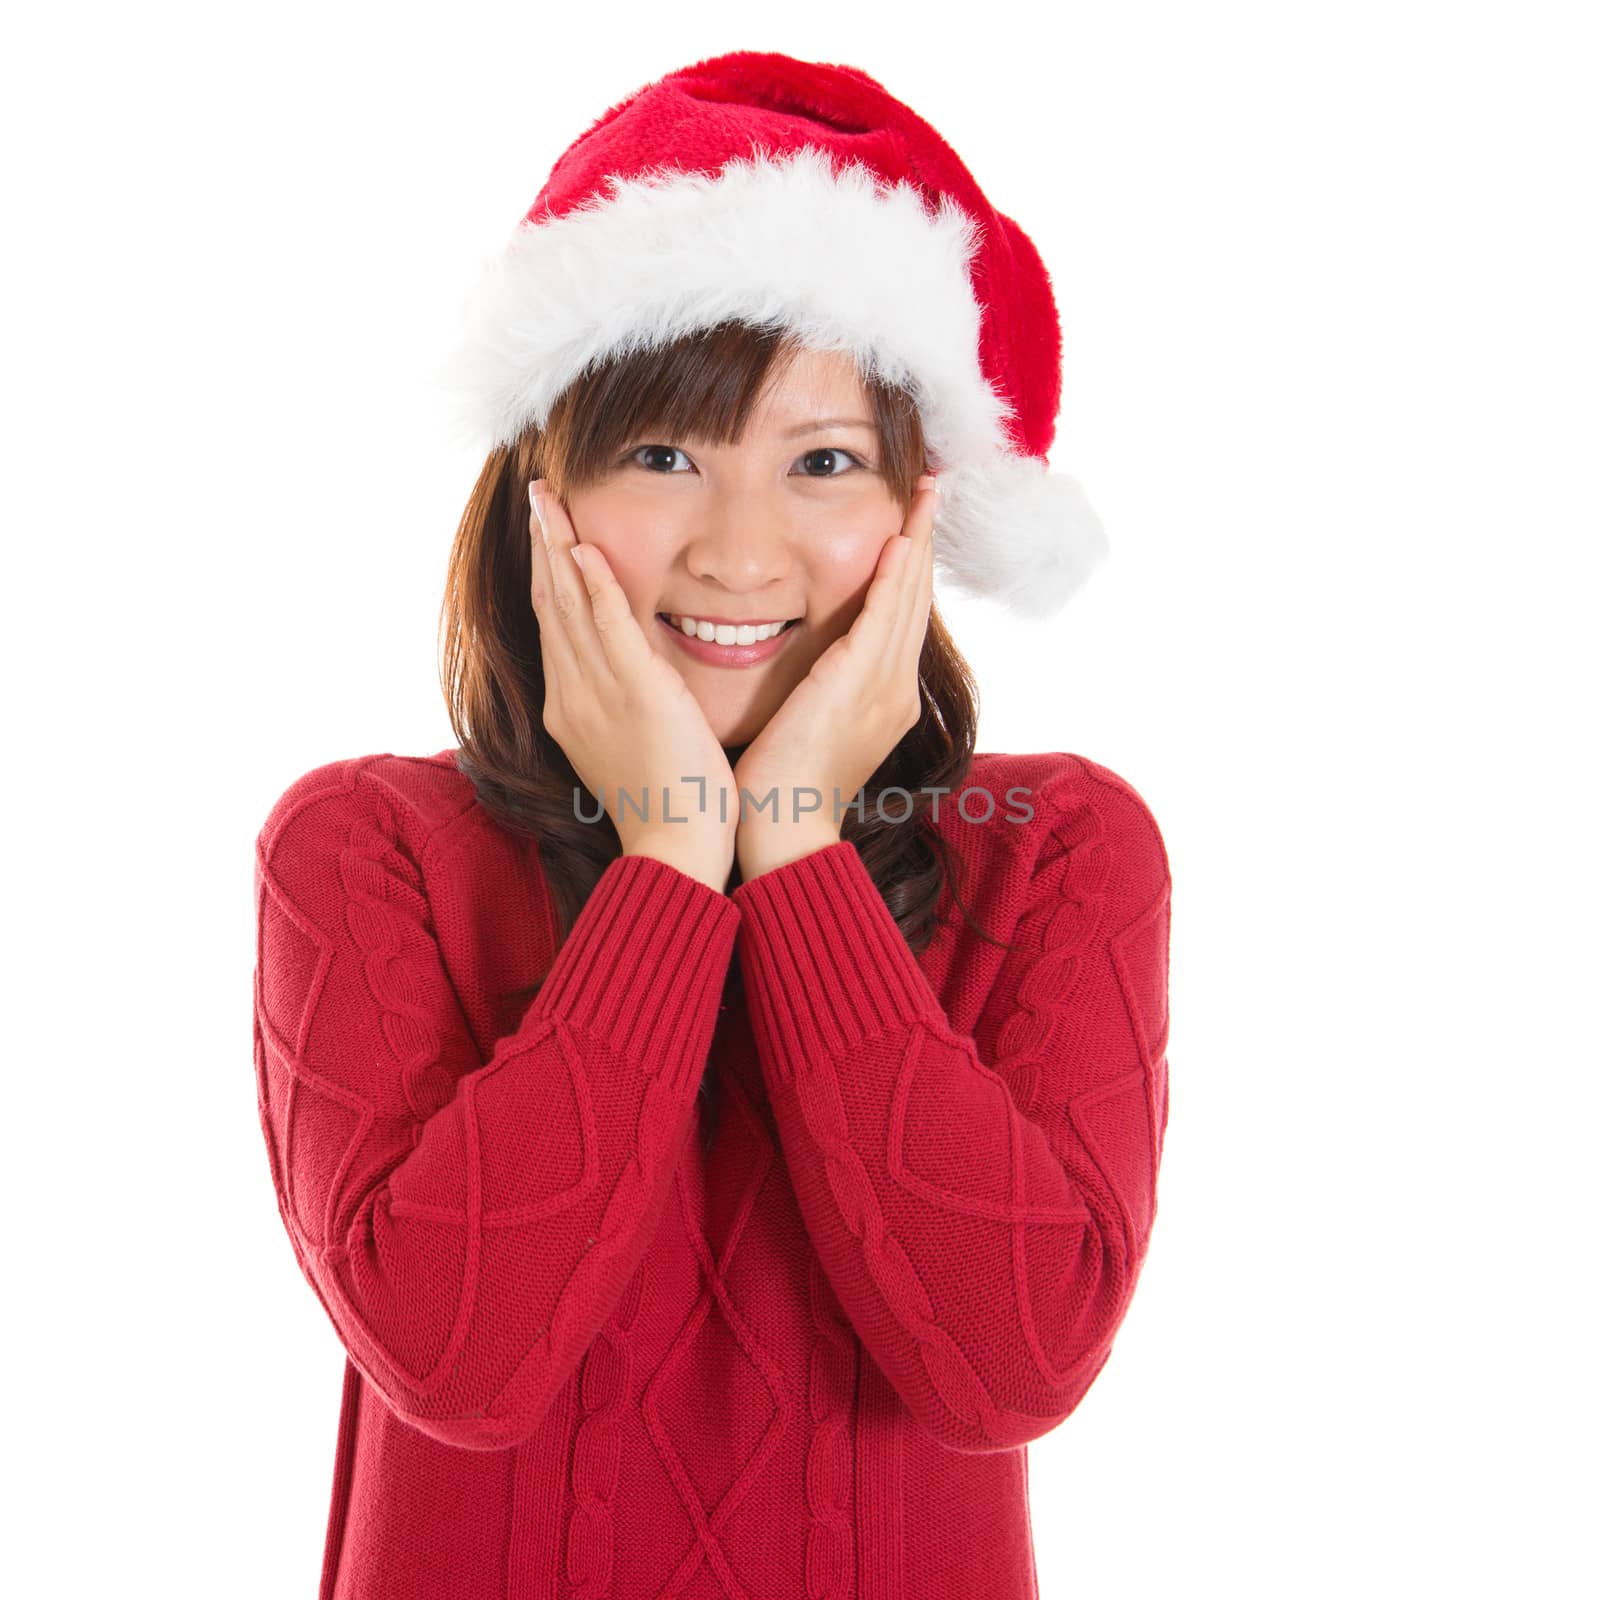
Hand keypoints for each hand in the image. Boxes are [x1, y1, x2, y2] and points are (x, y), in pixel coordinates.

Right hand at [528, 480, 736, 889]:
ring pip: (568, 606)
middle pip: (550, 604)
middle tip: (537, 494)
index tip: (546, 531)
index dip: (548, 573)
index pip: (555, 624)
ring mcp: (598, 693)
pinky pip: (608, 630)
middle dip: (543, 545)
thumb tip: (633, 676)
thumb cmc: (668, 805)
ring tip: (548, 499)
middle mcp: (573, 694)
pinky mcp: (636, 695)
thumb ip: (624, 703)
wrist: (675, 849)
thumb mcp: (632, 744)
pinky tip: (584, 550)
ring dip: (558, 547)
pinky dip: (593, 588)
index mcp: (572, 706)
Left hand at [732, 474, 938, 878]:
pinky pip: (882, 617)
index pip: (900, 617)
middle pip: (915, 598)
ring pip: (907, 598)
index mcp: (883, 699)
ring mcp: (884, 687)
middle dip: (923, 541)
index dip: (909, 567)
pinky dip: (893, 577)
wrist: (783, 833)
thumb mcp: (807, 727)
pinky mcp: (859, 684)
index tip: (910, 523)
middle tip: (932, 487)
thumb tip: (807, 669)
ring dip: (916, 541)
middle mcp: (895, 689)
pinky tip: (897, 540)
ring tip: (925, 493)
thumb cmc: (781, 791)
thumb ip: (817, 691)